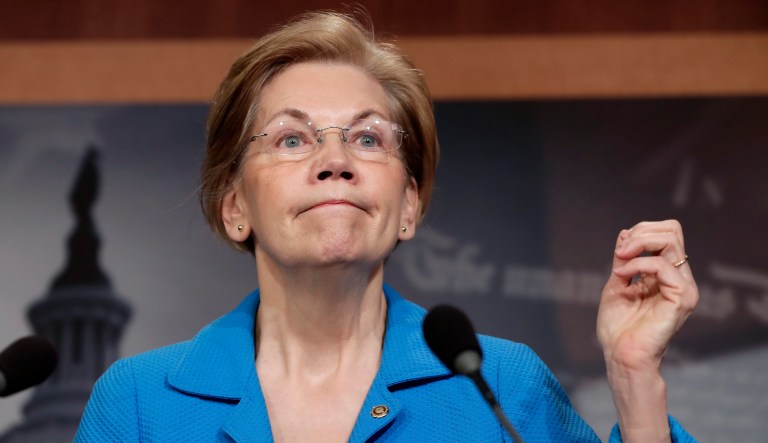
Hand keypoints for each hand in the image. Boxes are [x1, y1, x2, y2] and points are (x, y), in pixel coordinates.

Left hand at [597, 220, 698, 440]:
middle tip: (621, 251)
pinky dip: (638, 264)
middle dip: (641, 232)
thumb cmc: (618, 327)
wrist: (621, 355)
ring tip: (620, 259)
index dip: (641, 231)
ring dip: (638, 244)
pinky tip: (623, 275)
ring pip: (671, 240)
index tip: (620, 249)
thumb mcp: (617, 283)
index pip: (667, 234)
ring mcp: (683, 287)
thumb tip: (625, 232)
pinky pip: (663, 265)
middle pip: (673, 230)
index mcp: (666, 275)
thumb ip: (624, 259)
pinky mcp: (682, 298)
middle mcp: (679, 278)